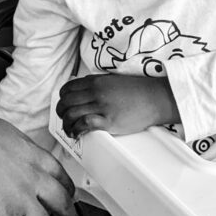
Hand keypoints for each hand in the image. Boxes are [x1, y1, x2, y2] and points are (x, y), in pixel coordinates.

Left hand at [55, 74, 177, 137]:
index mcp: (95, 81)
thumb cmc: (137, 90)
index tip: (64, 105)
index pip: (67, 88)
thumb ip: (97, 84)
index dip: (62, 98)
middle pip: (65, 102)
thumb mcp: (113, 80)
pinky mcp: (108, 121)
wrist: (155, 98)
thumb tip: (83, 90)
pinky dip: (76, 130)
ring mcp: (101, 107)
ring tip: (69, 130)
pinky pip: (84, 124)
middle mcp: (95, 92)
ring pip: (71, 114)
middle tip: (64, 119)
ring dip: (66, 124)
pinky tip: (77, 134)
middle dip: (60, 112)